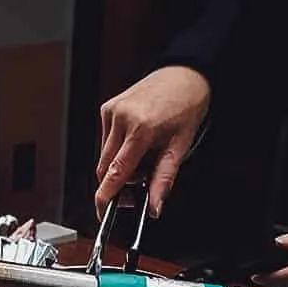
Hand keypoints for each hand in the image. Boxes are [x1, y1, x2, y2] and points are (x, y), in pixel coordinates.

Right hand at [96, 66, 210, 217]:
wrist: (185, 74)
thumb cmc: (186, 105)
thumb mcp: (180, 146)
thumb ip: (163, 180)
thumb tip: (154, 207)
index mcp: (141, 128)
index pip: (116, 172)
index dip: (106, 197)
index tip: (101, 211)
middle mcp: (122, 117)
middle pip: (106, 168)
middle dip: (119, 183)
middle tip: (140, 184)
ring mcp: (112, 111)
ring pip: (104, 156)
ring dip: (119, 166)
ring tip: (143, 156)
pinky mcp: (107, 108)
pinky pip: (105, 141)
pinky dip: (117, 149)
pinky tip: (135, 140)